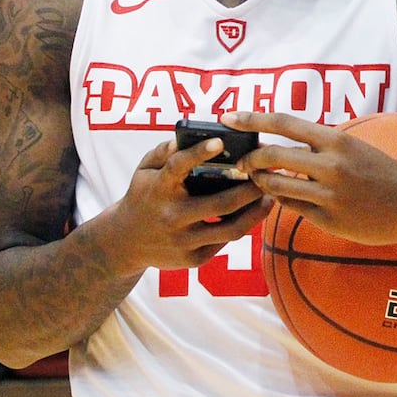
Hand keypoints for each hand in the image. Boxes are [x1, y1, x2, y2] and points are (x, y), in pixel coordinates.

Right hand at [108, 135, 270, 273]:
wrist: (125, 243)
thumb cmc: (144, 196)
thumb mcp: (144, 171)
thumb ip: (162, 152)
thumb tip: (183, 137)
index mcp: (158, 189)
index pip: (177, 168)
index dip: (198, 154)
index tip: (221, 141)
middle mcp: (171, 217)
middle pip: (220, 203)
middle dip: (251, 188)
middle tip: (269, 172)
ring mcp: (182, 241)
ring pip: (230, 229)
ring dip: (256, 212)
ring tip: (271, 196)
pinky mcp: (192, 260)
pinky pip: (224, 242)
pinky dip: (242, 227)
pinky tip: (253, 214)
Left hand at [221, 111, 396, 245]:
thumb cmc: (384, 173)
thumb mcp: (355, 147)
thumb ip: (322, 144)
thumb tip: (284, 140)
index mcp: (337, 140)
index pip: (284, 122)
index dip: (252, 118)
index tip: (228, 117)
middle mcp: (331, 165)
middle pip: (272, 155)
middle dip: (249, 158)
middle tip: (241, 162)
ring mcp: (329, 194)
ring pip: (276, 185)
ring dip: (260, 182)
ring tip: (257, 180)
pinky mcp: (329, 220)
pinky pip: (291, 208)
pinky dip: (280, 200)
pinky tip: (280, 196)